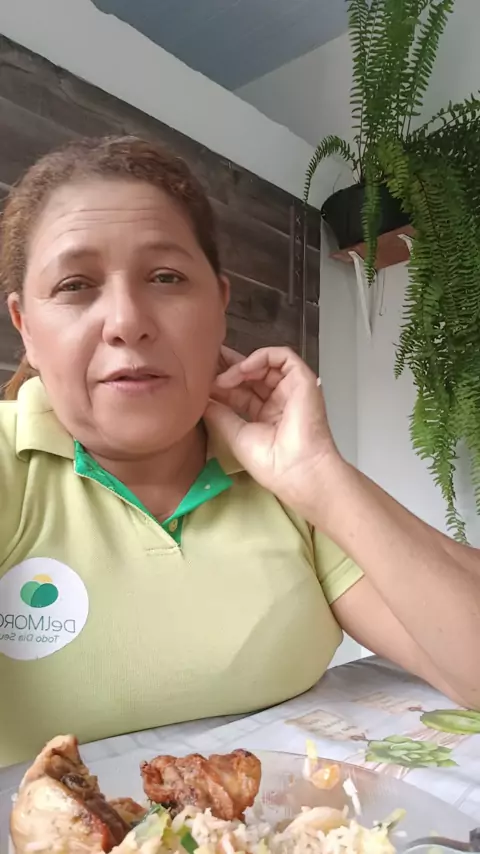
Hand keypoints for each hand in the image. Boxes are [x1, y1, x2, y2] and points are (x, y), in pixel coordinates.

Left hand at [206, 346, 341, 514]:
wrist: (297, 470)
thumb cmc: (271, 462)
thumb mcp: (234, 434)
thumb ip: (218, 413)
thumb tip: (202, 399)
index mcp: (264, 416)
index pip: (241, 391)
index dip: (222, 383)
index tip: (201, 381)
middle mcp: (278, 400)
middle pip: (251, 374)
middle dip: (228, 367)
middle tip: (207, 363)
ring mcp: (291, 389)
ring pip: (265, 363)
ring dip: (241, 366)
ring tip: (223, 378)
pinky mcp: (303, 380)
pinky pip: (283, 356)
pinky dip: (262, 356)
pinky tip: (243, 369)